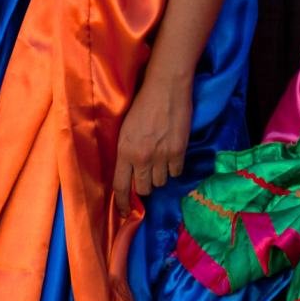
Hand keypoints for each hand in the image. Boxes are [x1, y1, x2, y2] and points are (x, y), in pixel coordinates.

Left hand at [114, 72, 192, 217]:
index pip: (120, 186)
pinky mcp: (179, 152)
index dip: (122, 203)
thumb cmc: (142, 103)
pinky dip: (173, 168)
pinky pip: (176, 172)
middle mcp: (142, 157)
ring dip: (159, 175)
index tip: (123, 213)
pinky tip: (171, 155)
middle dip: (144, 186)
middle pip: (143, 189)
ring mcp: (162, 156)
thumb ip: (126, 152)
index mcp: (125, 151)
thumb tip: (130, 172)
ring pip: (160, 182)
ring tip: (159, 160)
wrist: (166, 88)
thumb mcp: (125, 129)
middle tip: (146, 174)